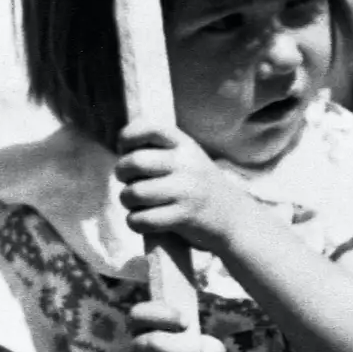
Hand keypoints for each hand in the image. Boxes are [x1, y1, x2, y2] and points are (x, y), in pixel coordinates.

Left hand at [116, 122, 252, 252]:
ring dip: (127, 200)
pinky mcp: (182, 217)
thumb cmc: (196, 186)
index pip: (150, 128)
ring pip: (134, 193)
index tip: (123, 148)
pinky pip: (141, 219)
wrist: (232, 216)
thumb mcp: (187, 159)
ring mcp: (186, 190)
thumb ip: (159, 150)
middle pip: (134, 161)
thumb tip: (120, 145)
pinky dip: (135, 222)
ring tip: (136, 202)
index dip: (128, 136)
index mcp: (185, 145)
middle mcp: (187, 164)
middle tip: (129, 180)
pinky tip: (145, 220)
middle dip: (121, 173)